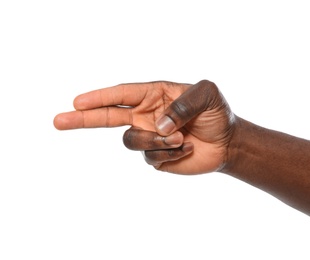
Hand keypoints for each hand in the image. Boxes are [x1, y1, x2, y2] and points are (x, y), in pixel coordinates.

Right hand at [54, 80, 234, 173]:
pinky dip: (170, 153)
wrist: (226, 142)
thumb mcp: (207, 95)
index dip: (99, 98)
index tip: (77, 102)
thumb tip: (158, 125)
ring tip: (180, 138)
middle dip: (83, 119)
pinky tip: (187, 148)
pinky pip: (151, 158)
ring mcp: (148, 137)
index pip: (120, 95)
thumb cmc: (216, 113)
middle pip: (107, 117)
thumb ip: (182, 103)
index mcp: (153, 95)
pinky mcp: (156, 156)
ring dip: (156, 141)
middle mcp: (145, 115)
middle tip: (58, 120)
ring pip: (132, 142)